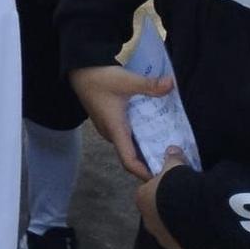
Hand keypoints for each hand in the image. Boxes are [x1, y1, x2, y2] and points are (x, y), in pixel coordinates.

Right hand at [70, 63, 174, 179]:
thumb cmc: (98, 78)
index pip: (129, 161)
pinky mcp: (107, 119)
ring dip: (144, 148)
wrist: (77, 68)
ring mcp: (107, 126)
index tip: (162, 179)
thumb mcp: (126, 80)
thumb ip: (149, 84)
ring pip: (127, 145)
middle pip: (130, 155)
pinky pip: (124, 134)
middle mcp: (111, 132)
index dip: (144, 173)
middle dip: (149, 161)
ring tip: (165, 146)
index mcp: (116, 129)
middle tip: (171, 162)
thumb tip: (172, 84)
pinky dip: (138, 137)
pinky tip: (150, 128)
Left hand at [137, 146, 209, 248]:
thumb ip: (172, 158)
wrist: (194, 212)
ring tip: (198, 217)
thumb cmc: (178, 186)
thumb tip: (172, 148)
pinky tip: (203, 232)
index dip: (162, 191)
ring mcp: (163, 239)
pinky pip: (185, 245)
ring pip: (170, 231)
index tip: (175, 187)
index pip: (148, 194)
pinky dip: (192, 240)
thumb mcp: (175, 167)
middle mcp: (148, 221)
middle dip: (169, 210)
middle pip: (157, 214)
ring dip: (179, 226)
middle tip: (187, 202)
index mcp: (142, 199)